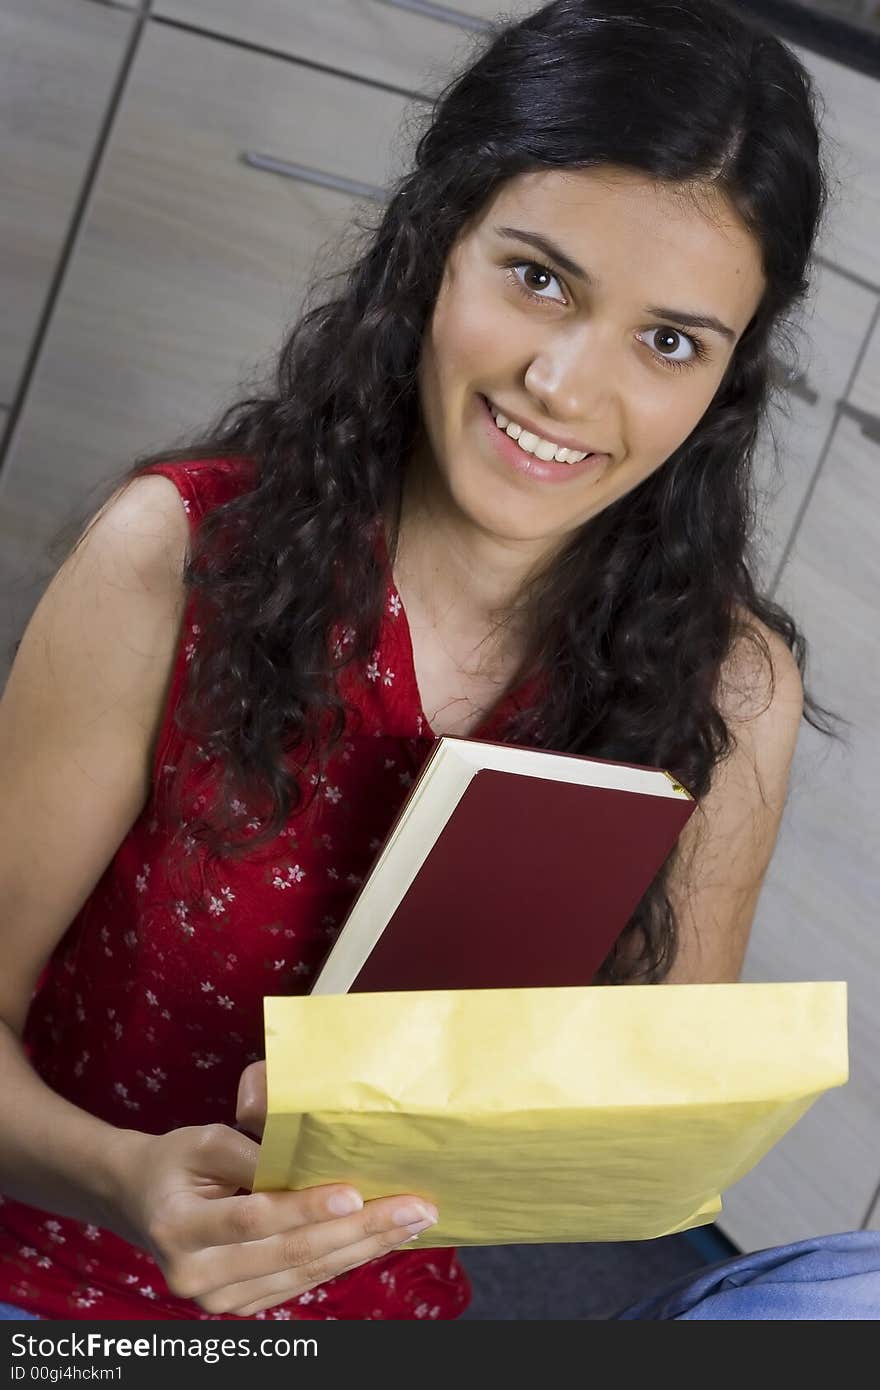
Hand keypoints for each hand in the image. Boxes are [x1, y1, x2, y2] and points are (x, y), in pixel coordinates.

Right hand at [105, 1060, 437, 1316]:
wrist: (141, 1202)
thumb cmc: (176, 1162)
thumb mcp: (203, 1140)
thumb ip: (253, 1149)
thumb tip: (311, 1155)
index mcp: (180, 1227)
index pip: (255, 1219)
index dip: (306, 1207)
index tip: (356, 1193)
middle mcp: (197, 1275)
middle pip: (289, 1253)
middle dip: (359, 1230)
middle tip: (413, 1209)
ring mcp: (219, 1299)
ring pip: (304, 1273)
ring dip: (364, 1247)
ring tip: (411, 1222)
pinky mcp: (240, 1305)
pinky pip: (300, 1282)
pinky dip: (343, 1259)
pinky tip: (378, 1240)